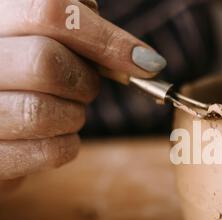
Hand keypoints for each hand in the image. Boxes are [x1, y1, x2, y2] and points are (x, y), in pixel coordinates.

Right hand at [0, 0, 165, 193]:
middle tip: (87, 87)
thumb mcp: (42, 39)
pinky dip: (66, 144)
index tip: (146, 63)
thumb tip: (140, 58)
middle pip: (45, 62)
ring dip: (74, 115)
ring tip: (65, 110)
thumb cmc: (24, 77)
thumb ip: (77, 31)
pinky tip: (55, 134)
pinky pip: (48, 151)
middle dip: (85, 81)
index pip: (48, 12)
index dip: (105, 38)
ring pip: (43, 112)